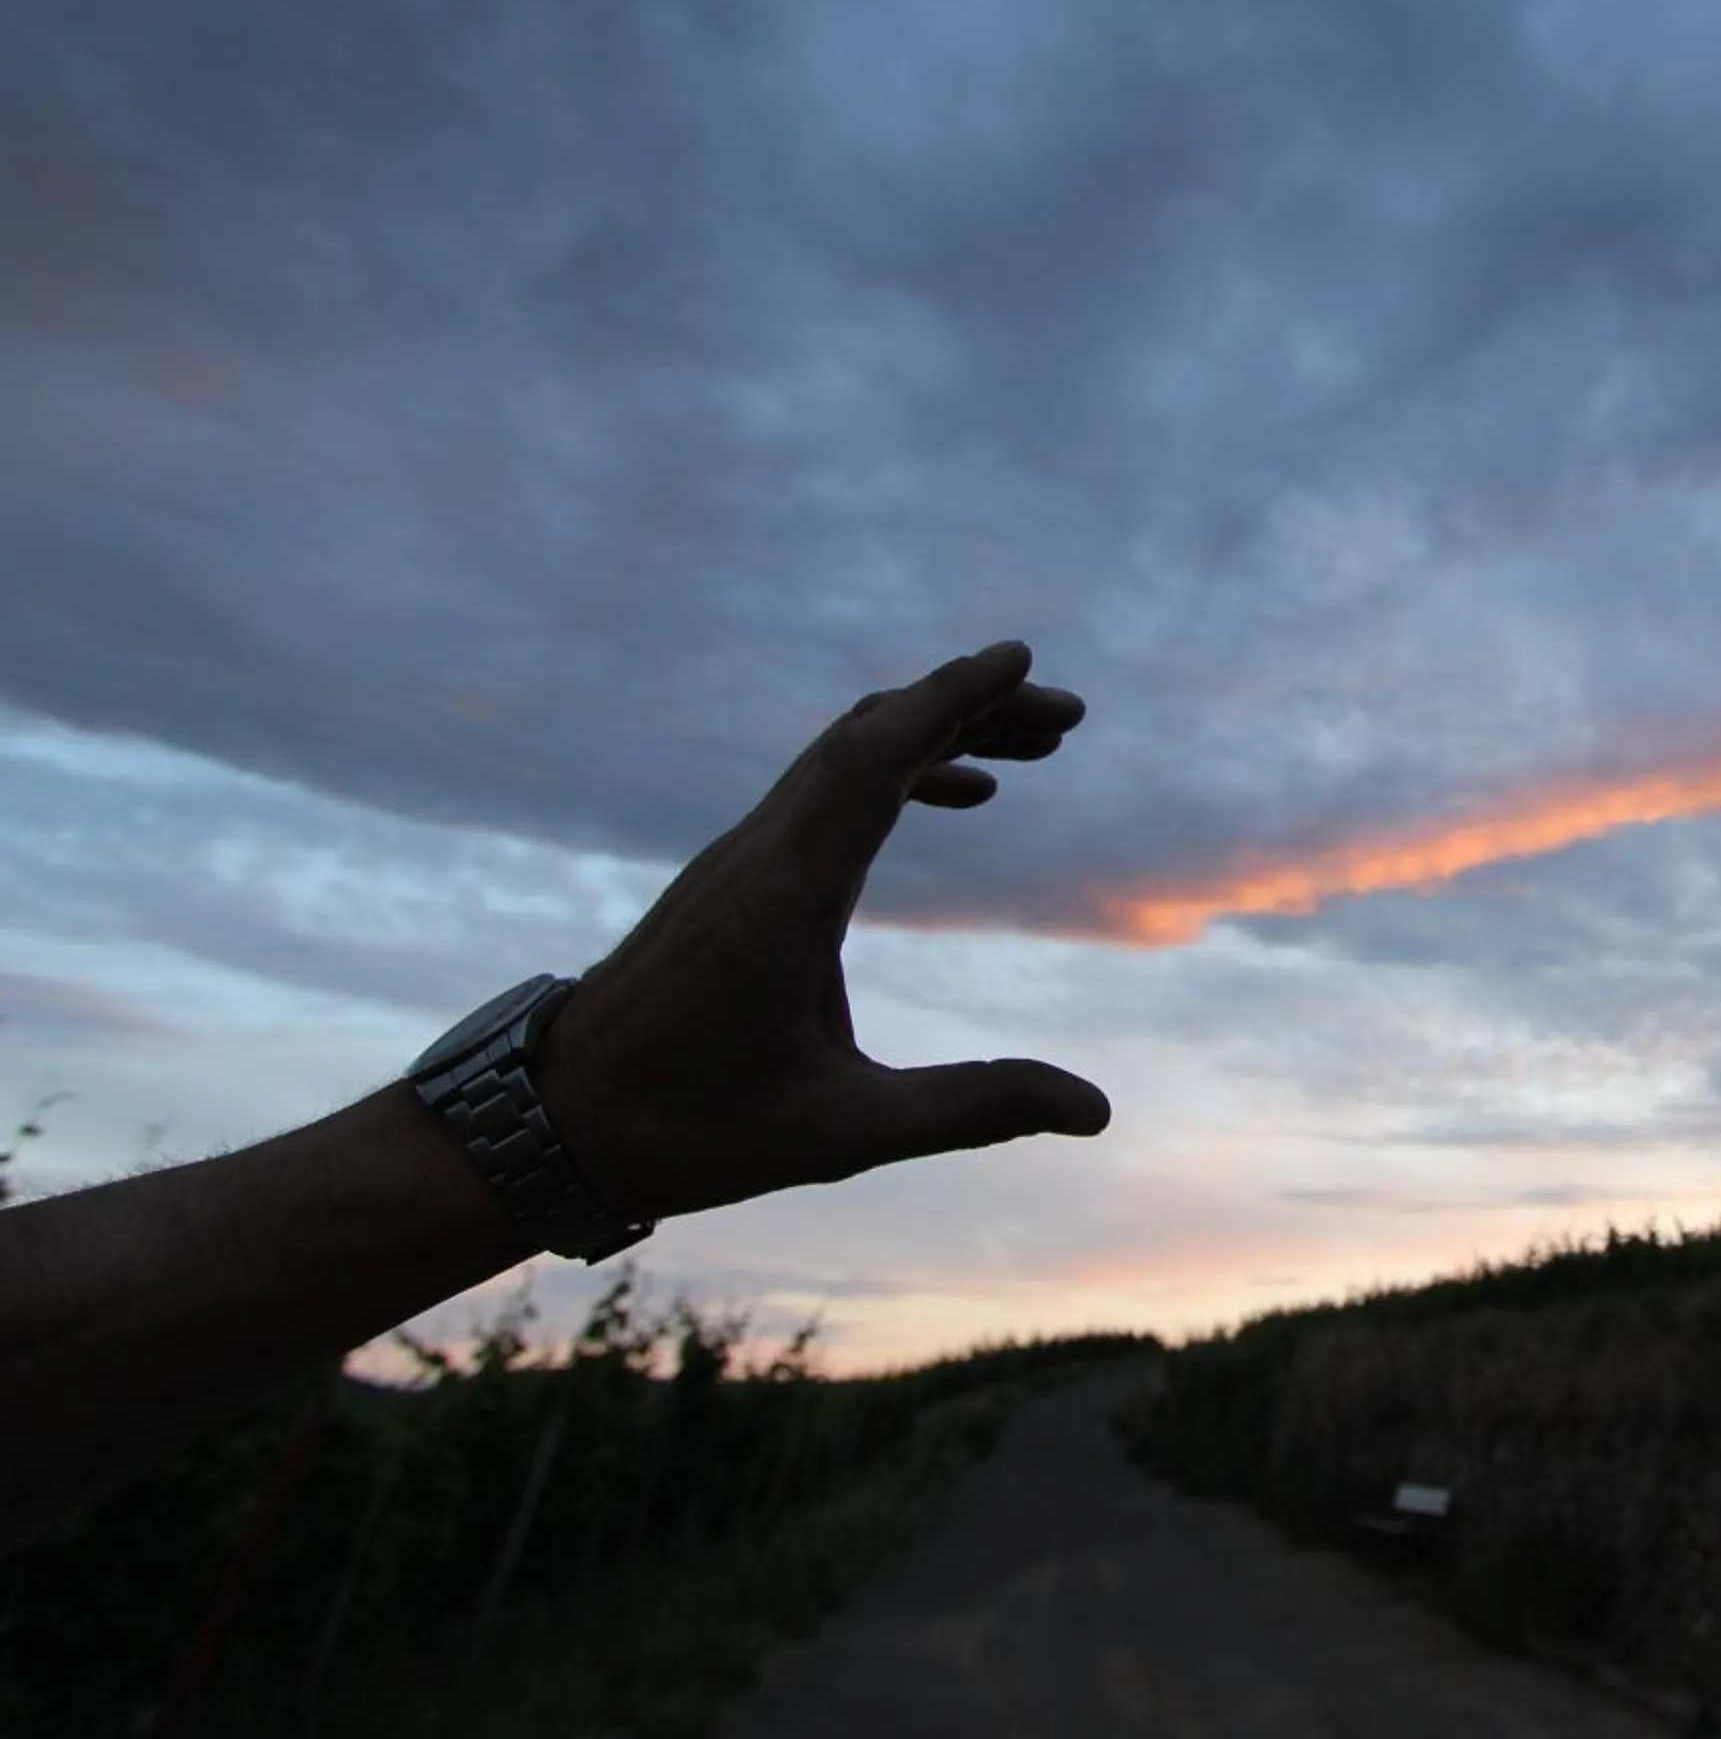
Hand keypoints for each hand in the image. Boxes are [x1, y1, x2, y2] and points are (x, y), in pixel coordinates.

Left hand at [531, 639, 1106, 1221]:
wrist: (554, 1121)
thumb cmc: (689, 1130)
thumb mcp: (843, 1132)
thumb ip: (973, 1108)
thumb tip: (1095, 1109)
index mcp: (785, 893)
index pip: (871, 756)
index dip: (948, 697)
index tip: (1019, 660)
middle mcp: (759, 853)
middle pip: (868, 735)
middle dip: (967, 705)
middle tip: (1067, 719)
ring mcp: (740, 857)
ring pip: (844, 755)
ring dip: (934, 732)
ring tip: (1028, 749)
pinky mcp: (733, 876)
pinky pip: (823, 788)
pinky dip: (895, 769)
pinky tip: (952, 794)